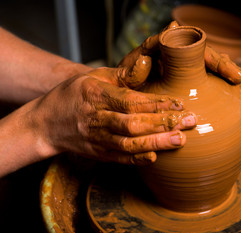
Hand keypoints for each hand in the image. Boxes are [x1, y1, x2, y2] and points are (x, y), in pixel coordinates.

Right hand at [32, 67, 196, 165]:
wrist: (46, 123)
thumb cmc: (74, 94)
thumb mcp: (94, 77)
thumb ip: (123, 75)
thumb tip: (148, 62)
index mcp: (96, 95)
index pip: (131, 100)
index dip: (157, 103)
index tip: (179, 103)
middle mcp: (96, 118)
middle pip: (133, 124)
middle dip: (163, 124)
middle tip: (190, 122)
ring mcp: (96, 139)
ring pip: (129, 144)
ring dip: (156, 143)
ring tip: (181, 140)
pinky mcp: (98, 154)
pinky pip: (120, 159)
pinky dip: (138, 160)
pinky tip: (157, 158)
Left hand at [117, 21, 240, 102]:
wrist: (121, 91)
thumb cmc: (121, 81)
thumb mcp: (124, 77)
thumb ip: (132, 70)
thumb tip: (146, 59)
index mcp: (168, 49)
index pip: (199, 52)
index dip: (219, 64)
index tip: (235, 77)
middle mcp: (182, 57)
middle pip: (215, 60)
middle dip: (235, 75)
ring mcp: (189, 70)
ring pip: (217, 73)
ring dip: (236, 85)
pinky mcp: (192, 83)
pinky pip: (212, 86)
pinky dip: (226, 95)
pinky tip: (240, 105)